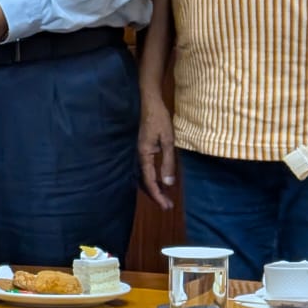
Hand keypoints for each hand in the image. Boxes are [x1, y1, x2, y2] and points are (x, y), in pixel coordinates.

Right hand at [138, 92, 175, 209]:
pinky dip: (150, 178)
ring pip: (142, 176)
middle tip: (167, 206)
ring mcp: (138, 151)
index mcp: (144, 155)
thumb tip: (168, 183)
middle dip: (155, 195)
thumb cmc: (159, 119)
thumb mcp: (168, 140)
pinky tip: (159, 179)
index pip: (150, 181)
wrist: (149, 101)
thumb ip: (168, 162)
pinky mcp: (141, 148)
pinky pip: (144, 168)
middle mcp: (138, 156)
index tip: (167, 206)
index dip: (158, 195)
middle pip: (144, 181)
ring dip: (152, 187)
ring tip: (164, 196)